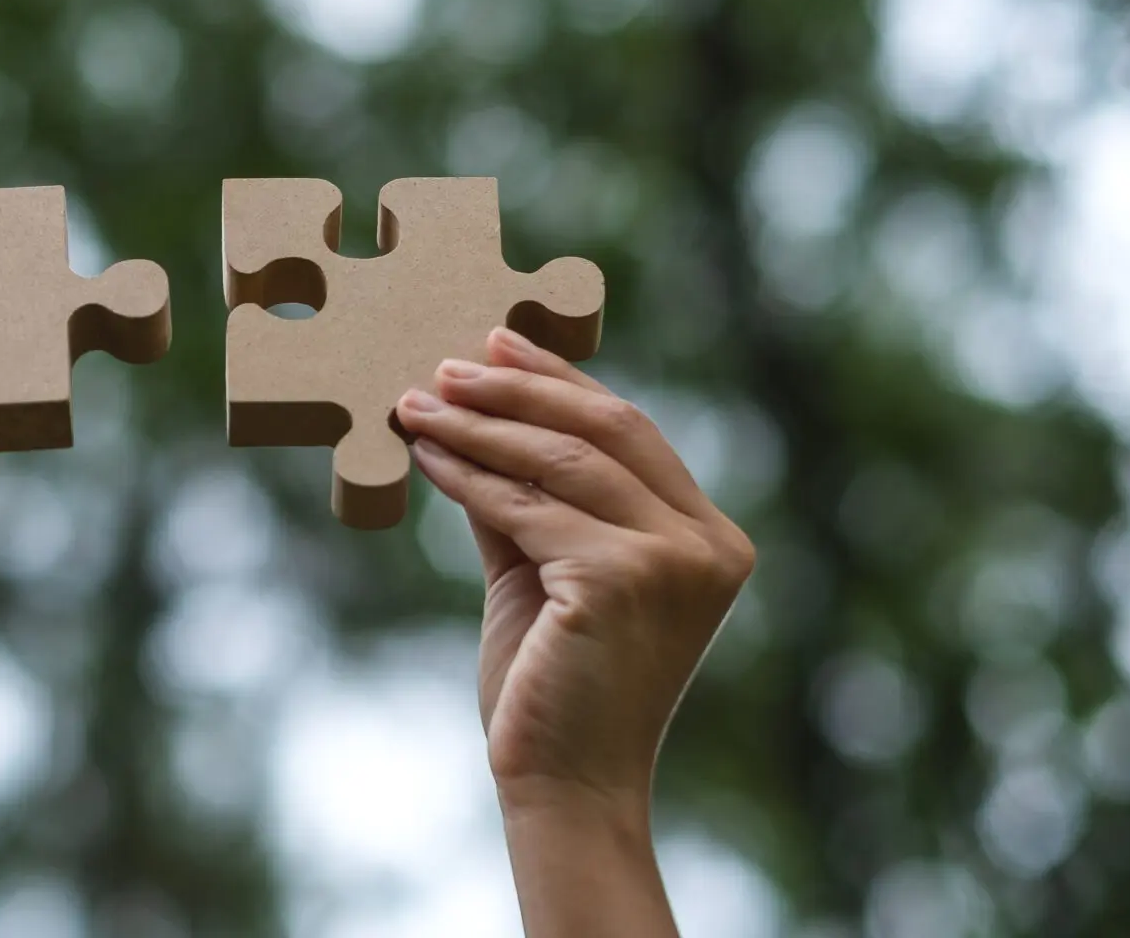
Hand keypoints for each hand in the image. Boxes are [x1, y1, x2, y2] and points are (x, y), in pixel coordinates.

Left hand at [396, 329, 752, 935]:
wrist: (564, 786)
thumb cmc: (556, 688)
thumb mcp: (548, 573)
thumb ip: (531, 500)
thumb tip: (476, 416)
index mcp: (712, 540)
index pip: (632, 434)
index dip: (561, 382)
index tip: (498, 342)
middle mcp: (710, 545)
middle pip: (606, 430)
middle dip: (519, 389)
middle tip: (448, 362)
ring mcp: (673, 561)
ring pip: (559, 462)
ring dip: (478, 425)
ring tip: (417, 401)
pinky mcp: (621, 579)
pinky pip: (526, 508)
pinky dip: (467, 476)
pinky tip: (425, 455)